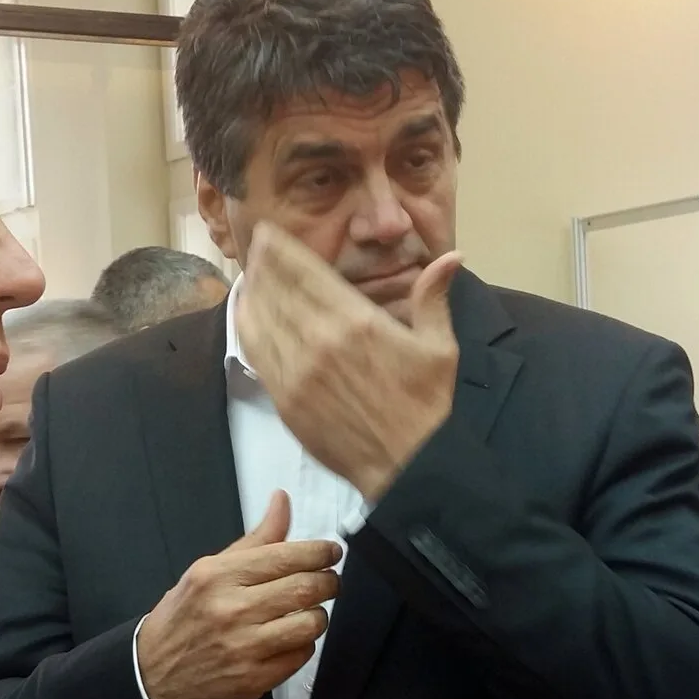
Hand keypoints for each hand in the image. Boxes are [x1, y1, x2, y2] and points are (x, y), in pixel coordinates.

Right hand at [137, 491, 340, 698]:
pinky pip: (301, 654)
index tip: (331, 552)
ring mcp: (244, 647)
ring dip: (318, 615)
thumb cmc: (182, 618)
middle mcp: (231, 608)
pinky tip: (288, 638)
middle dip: (328, 581)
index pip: (286, 556)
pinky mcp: (254, 679)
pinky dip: (303, 643)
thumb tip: (282, 500)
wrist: (152, 675)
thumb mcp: (207, 571)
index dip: (320, 552)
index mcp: (218, 575)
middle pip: (306, 588)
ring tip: (307, 611)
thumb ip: (254, 540)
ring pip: (311, 623)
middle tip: (328, 581)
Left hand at [238, 222, 464, 500]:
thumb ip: (434, 297)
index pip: (306, 272)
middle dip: (264, 263)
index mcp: (357, 322)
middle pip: (277, 288)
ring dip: (253, 290)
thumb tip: (451, 255)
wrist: (405, 464)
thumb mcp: (439, 347)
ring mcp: (296, 371)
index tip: (270, 233)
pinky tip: (247, 311)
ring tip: (251, 273)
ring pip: (261, 316)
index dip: (282, 249)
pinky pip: (255, 350)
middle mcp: (319, 341)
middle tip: (257, 246)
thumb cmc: (426, 405)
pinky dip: (247, 325)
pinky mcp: (283, 397)